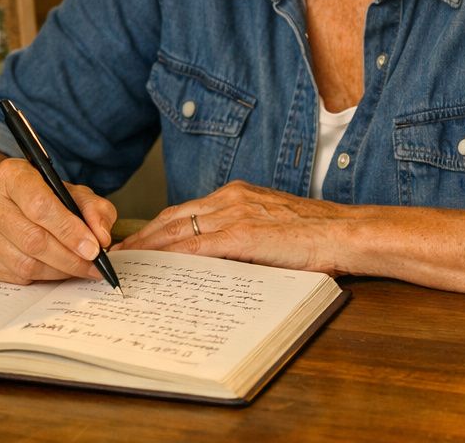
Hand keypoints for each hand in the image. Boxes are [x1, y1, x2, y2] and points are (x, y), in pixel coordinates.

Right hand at [0, 157, 116, 284]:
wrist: (6, 202)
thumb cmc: (44, 196)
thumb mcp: (73, 193)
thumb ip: (94, 209)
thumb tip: (101, 237)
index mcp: (11, 174)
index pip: (40, 205)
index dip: (69, 230)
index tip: (93, 248)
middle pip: (32, 239)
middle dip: (69, 257)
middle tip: (92, 267)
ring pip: (24, 262)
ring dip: (57, 271)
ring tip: (77, 269)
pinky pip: (13, 275)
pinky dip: (40, 277)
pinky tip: (53, 269)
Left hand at [115, 180, 352, 274]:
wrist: (345, 232)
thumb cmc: (318, 235)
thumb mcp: (273, 227)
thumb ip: (244, 235)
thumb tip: (218, 259)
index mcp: (239, 194)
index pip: (186, 211)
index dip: (158, 228)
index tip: (139, 243)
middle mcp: (231, 198)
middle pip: (173, 218)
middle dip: (143, 237)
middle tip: (119, 254)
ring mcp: (235, 214)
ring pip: (178, 230)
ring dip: (148, 248)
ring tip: (127, 263)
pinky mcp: (241, 234)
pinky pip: (195, 246)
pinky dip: (170, 257)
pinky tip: (155, 268)